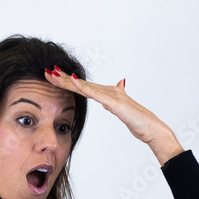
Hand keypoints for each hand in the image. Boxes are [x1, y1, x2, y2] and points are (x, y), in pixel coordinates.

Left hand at [44, 66, 183, 164]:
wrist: (151, 127)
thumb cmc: (139, 120)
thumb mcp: (124, 106)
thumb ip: (120, 94)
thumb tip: (121, 83)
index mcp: (107, 93)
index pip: (83, 86)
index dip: (68, 81)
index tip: (53, 76)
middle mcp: (107, 91)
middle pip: (80, 84)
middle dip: (62, 78)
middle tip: (47, 71)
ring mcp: (111, 96)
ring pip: (85, 86)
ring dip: (68, 80)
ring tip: (54, 74)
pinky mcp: (114, 102)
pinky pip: (95, 94)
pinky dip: (83, 87)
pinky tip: (73, 81)